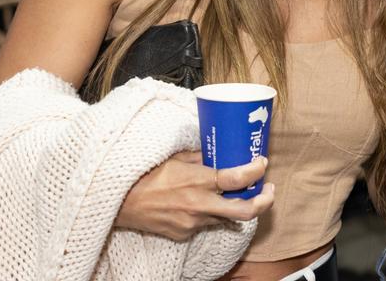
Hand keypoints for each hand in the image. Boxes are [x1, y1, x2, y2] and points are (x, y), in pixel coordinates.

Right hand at [115, 151, 273, 241]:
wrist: (116, 201)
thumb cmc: (142, 174)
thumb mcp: (174, 157)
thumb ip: (199, 157)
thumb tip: (218, 152)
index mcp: (198, 181)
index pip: (238, 179)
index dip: (256, 171)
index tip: (262, 163)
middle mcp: (199, 205)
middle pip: (245, 211)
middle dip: (264, 201)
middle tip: (269, 190)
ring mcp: (192, 223)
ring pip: (225, 218)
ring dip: (232, 206)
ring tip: (233, 193)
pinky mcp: (182, 234)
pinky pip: (204, 224)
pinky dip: (209, 213)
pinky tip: (202, 203)